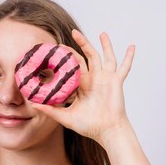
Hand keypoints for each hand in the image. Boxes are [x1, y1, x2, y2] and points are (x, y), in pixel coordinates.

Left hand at [27, 29, 134, 143]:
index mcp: (82, 85)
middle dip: (81, 44)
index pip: (73, 66)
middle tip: (73, 33)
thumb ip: (50, 110)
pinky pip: (124, 67)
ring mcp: (106, 79)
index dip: (66, 58)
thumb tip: (33, 105)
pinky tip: (132, 46)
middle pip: (87, 57)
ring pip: (105, 57)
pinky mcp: (116, 82)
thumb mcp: (66, 117)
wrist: (106, 131)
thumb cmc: (89, 126)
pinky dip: (128, 58)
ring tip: (102, 33)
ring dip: (104, 45)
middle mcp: (94, 79)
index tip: (57, 49)